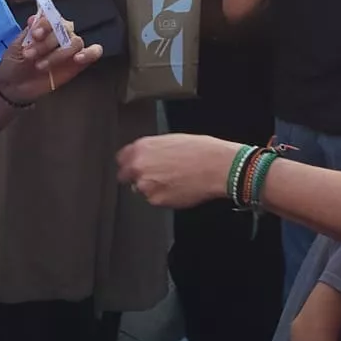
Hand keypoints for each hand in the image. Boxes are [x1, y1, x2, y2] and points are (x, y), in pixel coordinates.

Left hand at [0, 14, 102, 104]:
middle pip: (65, 29)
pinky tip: (78, 59)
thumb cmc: (14, 63)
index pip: (53, 17)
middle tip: (29, 55)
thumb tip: (35, 17)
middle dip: (47, 43)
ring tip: (41, 66)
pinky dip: (90, 53)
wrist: (15, 86)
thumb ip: (28, 33)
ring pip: (75, 42)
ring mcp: (70, 48)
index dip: (46, 24)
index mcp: (45, 27)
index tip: (35, 35)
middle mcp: (60, 34)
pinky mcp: (79, 63)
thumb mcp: (15, 47)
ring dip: (59, 53)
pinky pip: (94, 52)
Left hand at [116, 134, 241, 206]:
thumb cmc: (202, 151)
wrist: (218, 167)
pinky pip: (155, 199)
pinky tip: (178, 187)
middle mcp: (139, 167)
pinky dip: (163, 195)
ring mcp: (146, 186)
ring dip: (152, 186)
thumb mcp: (173, 140)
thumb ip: (153, 149)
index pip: (121, 158)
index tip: (134, 165)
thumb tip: (147, 156)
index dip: (130, 162)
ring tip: (173, 179)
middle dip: (138, 175)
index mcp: (142, 148)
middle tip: (157, 174)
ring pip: (141, 189)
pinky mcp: (157, 201)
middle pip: (126, 176)